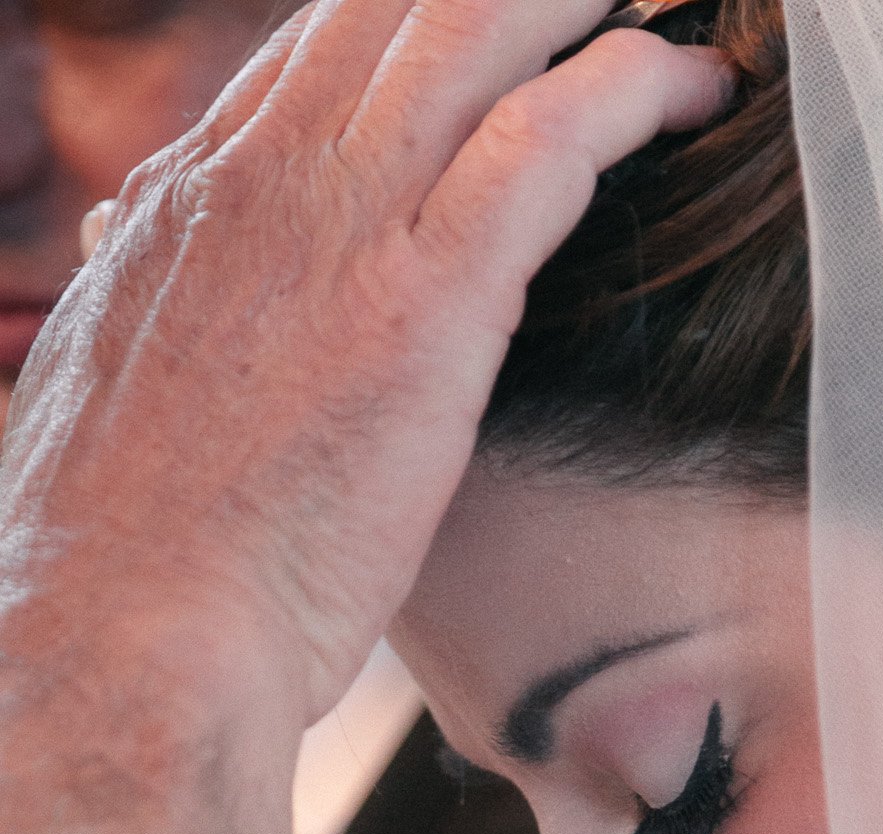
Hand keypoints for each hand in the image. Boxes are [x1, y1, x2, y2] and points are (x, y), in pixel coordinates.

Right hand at [0, 0, 727, 833]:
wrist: (131, 639)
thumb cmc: (129, 563)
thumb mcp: (112, 395)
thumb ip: (150, 306)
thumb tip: (131, 254)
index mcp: (187, 204)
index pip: (313, 61)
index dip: (408, 33)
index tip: (485, 41)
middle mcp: (260, 179)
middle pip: (398, 11)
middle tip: (590, 5)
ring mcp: (343, 224)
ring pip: (480, 31)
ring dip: (581, 5)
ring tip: (663, 14)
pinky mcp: (425, 297)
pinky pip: (549, 138)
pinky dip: (632, 88)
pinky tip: (689, 89)